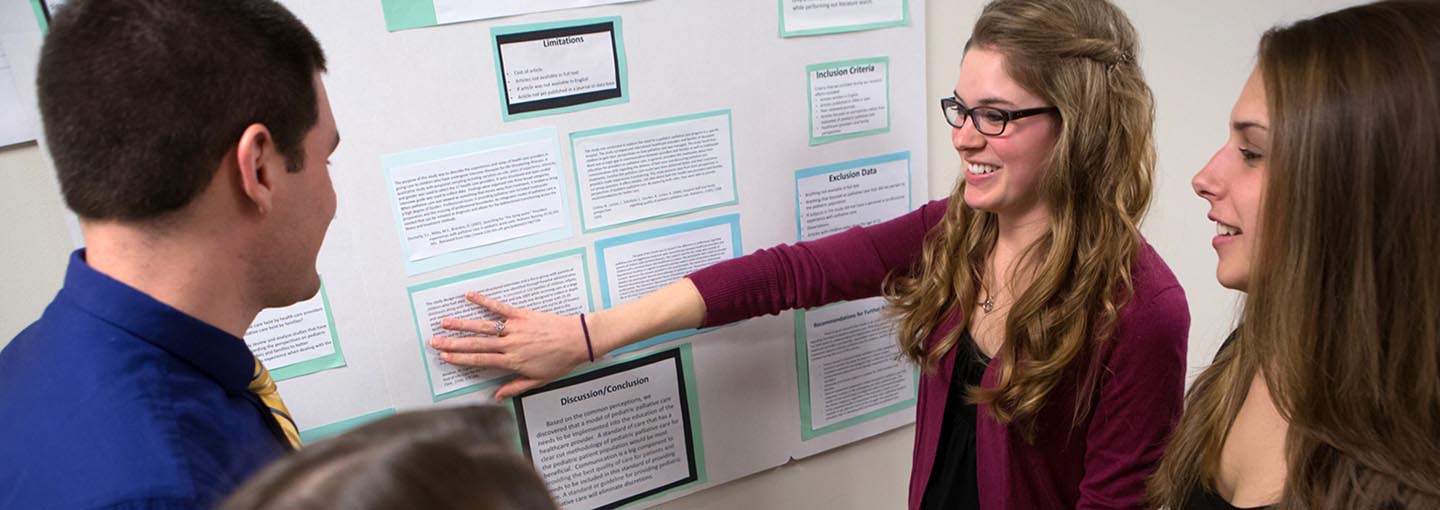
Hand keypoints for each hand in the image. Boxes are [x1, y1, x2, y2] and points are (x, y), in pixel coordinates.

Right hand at [429, 292, 590, 399]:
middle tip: (434, 342)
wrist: (578, 340)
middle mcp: (510, 344)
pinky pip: (500, 307)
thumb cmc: (561, 361)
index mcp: (512, 361)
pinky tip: (470, 296)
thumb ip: (515, 387)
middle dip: (453, 343)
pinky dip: (484, 301)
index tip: (444, 357)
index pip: (480, 360)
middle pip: (476, 344)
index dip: (460, 359)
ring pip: (483, 326)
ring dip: (462, 324)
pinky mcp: (522, 315)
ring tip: (445, 322)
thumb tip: (496, 396)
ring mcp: (515, 328)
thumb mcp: (539, 380)